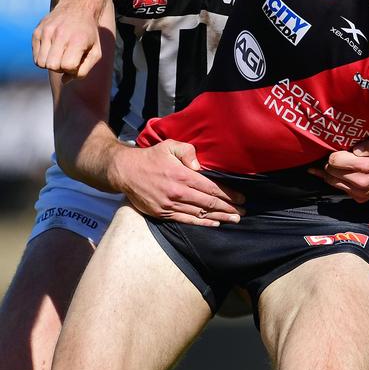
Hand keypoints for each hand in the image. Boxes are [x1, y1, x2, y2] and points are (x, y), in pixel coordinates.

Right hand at [33, 6, 101, 78]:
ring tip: (60, 55)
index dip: (72, 69)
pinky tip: (53, 50)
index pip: (67, 66)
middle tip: (67, 59)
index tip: (76, 62)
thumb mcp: (95, 52)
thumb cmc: (89, 34)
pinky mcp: (37, 31)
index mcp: (76, 40)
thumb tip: (65, 81)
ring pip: (40, 63)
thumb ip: (83, 70)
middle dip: (60, 68)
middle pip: (52, 66)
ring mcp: (46, 32)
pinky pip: (36, 57)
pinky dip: (44, 58)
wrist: (78, 7)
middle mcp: (59, 34)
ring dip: (51, 64)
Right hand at [112, 140, 245, 225]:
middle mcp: (178, 192)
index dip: (228, 194)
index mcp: (182, 175)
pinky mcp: (163, 213)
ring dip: (219, 217)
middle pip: (209, 203)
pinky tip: (214, 223)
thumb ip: (187, 151)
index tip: (241, 198)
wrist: (125, 171)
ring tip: (234, 220)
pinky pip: (186, 220)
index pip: (211, 187)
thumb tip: (199, 165)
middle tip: (242, 212)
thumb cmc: (151, 157)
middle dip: (229, 208)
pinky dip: (202, 223)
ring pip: (200, 214)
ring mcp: (170, 205)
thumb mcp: (169, 145)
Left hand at [309, 134, 368, 202]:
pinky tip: (340, 173)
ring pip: (332, 181)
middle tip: (335, 155)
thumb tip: (356, 150)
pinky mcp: (360, 199)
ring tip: (335, 164)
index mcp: (366, 167)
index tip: (338, 149)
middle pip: (330, 171)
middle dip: (330, 163)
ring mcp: (360, 193)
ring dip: (330, 172)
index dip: (333, 153)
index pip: (334, 161)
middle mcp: (361, 183)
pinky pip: (339, 188)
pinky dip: (337, 180)